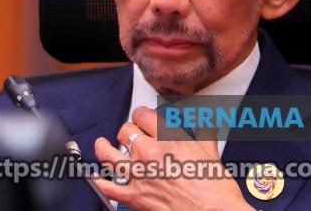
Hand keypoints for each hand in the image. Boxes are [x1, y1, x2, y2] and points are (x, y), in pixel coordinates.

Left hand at [93, 106, 253, 210]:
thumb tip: (205, 126)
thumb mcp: (211, 153)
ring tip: (102, 144)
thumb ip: (204, 135)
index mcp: (168, 138)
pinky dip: (97, 180)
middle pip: (125, 131)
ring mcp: (138, 175)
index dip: (141, 113)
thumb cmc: (214, 190)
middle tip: (130, 133)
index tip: (142, 116)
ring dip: (104, 147)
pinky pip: (106, 187)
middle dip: (127, 130)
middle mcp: (149, 153)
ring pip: (109, 154)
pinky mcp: (133, 197)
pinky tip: (96, 176)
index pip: (144, 115)